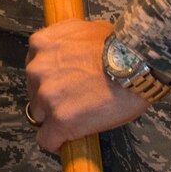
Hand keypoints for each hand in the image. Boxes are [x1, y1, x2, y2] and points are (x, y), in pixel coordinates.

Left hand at [25, 19, 149, 150]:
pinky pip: (47, 140)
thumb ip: (69, 41)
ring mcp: (46, 96)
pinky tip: (69, 139)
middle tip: (75, 100)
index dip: (49, 80)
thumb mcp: (87, 28)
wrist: (136, 64)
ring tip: (79, 116)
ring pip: (40, 117)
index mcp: (41, 44)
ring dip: (56, 118)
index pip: (34, 69)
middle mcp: (37, 69)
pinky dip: (57, 142)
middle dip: (52, 98)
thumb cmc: (118, 46)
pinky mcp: (59, 121)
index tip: (61, 86)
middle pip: (35, 93)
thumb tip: (72, 51)